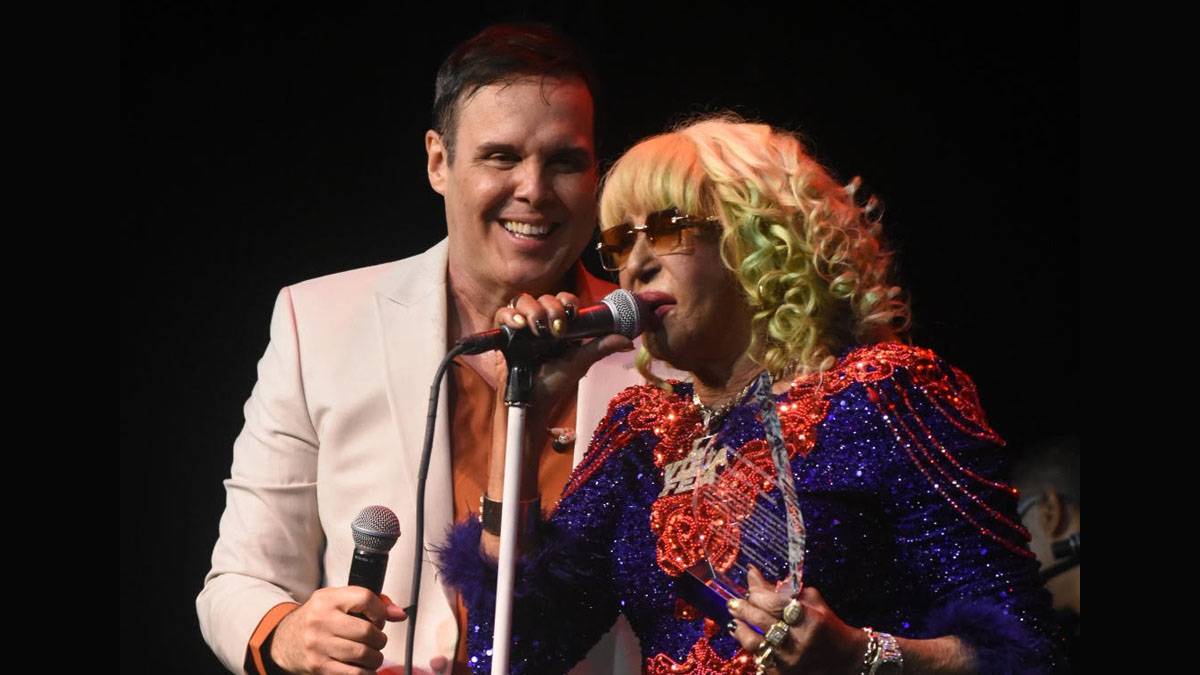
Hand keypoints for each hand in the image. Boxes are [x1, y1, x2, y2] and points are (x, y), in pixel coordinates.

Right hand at [270, 586, 407, 673]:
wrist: (286, 640)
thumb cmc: (318, 619)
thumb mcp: (337, 600)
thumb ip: (370, 602)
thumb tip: (399, 614)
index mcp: (328, 599)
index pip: (365, 598)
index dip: (380, 611)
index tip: (380, 619)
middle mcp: (321, 621)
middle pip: (367, 631)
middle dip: (379, 639)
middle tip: (376, 640)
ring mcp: (319, 645)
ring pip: (363, 654)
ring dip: (375, 658)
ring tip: (371, 655)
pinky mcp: (319, 666)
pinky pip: (354, 673)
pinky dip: (366, 673)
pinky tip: (364, 668)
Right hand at [493, 291, 633, 431]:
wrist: (531, 404)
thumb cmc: (555, 384)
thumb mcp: (580, 363)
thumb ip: (601, 348)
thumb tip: (629, 341)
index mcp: (559, 325)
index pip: (563, 299)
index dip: (567, 300)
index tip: (573, 312)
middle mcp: (540, 323)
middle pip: (544, 297)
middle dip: (552, 307)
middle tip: (556, 328)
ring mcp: (521, 327)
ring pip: (523, 301)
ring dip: (532, 310)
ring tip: (537, 328)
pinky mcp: (503, 335)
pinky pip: (502, 314)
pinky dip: (509, 316)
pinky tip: (519, 326)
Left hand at [726, 567, 865, 674]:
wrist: (846, 660)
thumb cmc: (827, 626)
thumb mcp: (812, 603)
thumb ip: (784, 589)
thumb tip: (753, 575)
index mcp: (809, 620)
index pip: (774, 603)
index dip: (757, 593)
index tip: (750, 587)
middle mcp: (798, 642)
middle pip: (760, 621)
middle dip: (743, 609)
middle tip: (733, 603)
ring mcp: (789, 661)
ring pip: (754, 642)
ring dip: (740, 629)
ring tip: (735, 620)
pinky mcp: (782, 674)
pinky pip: (758, 658)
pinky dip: (748, 646)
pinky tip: (743, 636)